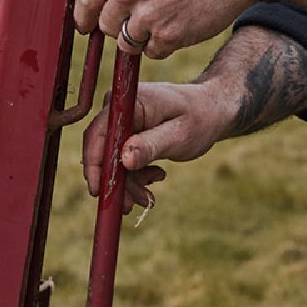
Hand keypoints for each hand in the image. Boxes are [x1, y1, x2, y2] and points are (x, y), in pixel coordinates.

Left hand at [74, 0, 251, 57]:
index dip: (84, 15)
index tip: (87, 24)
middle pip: (106, 25)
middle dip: (119, 26)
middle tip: (142, 18)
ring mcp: (148, 16)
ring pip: (128, 43)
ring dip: (142, 38)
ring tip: (167, 18)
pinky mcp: (169, 36)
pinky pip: (154, 52)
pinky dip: (165, 45)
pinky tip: (183, 24)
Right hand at [82, 78, 237, 213]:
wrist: (211, 111)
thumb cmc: (200, 118)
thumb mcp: (179, 135)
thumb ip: (151, 145)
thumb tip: (123, 159)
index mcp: (132, 102)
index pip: (99, 134)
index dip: (95, 164)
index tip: (99, 191)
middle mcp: (120, 108)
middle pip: (103, 150)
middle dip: (117, 181)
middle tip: (134, 204)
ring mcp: (122, 120)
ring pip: (111, 159)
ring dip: (128, 182)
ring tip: (149, 197)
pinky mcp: (126, 131)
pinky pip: (120, 158)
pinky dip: (133, 175)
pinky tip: (154, 177)